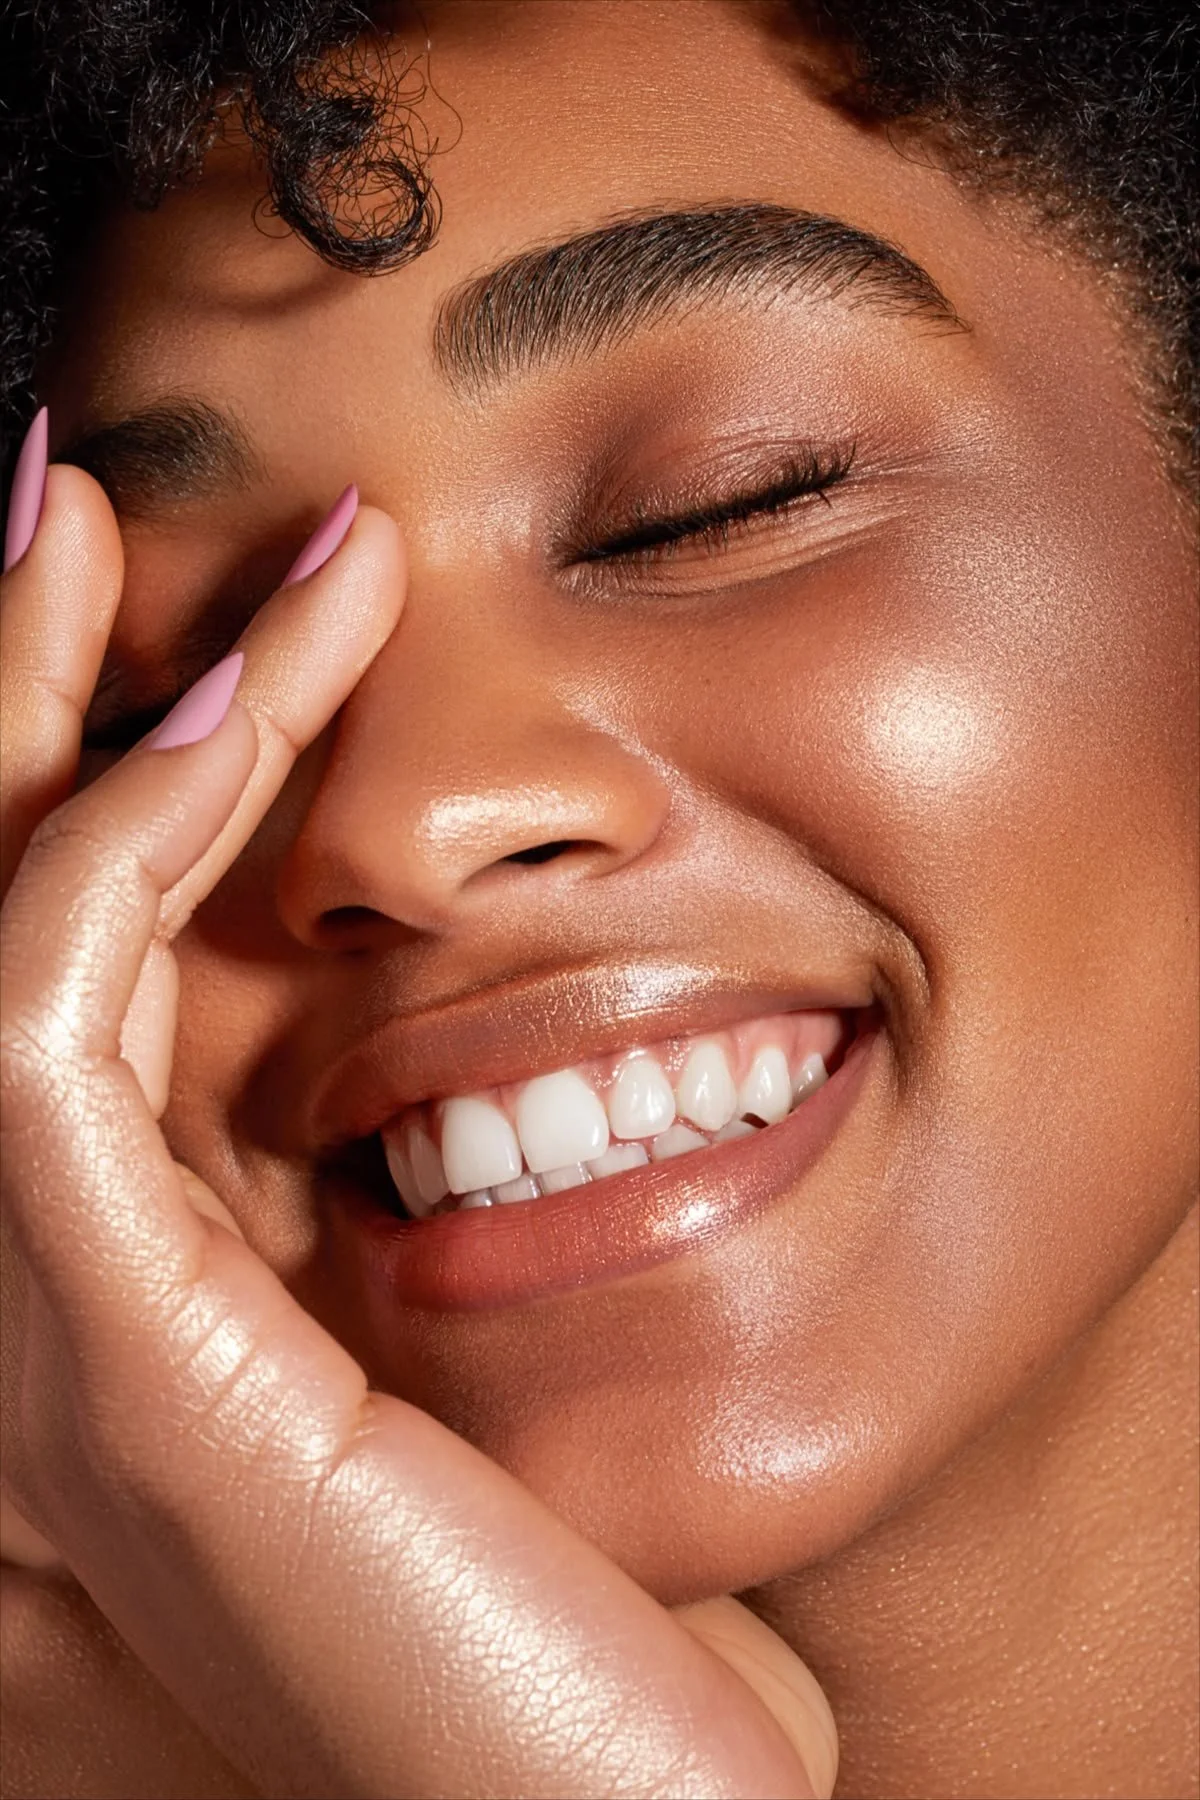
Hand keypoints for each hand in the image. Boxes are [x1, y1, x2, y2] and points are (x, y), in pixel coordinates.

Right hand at [0, 453, 836, 1798]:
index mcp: (165, 1304)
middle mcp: (64, 1311)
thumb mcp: (501, 1382)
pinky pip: (40, 1039)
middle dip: (13, 706)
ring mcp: (59, 1343)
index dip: (113, 793)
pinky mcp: (115, 1367)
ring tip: (97, 511)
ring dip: (50, 713)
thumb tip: (478, 1071)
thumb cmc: (599, 1642)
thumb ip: (430, 1235)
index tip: (219, 629)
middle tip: (62, 503)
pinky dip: (113, 858)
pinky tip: (217, 721)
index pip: (93, 993)